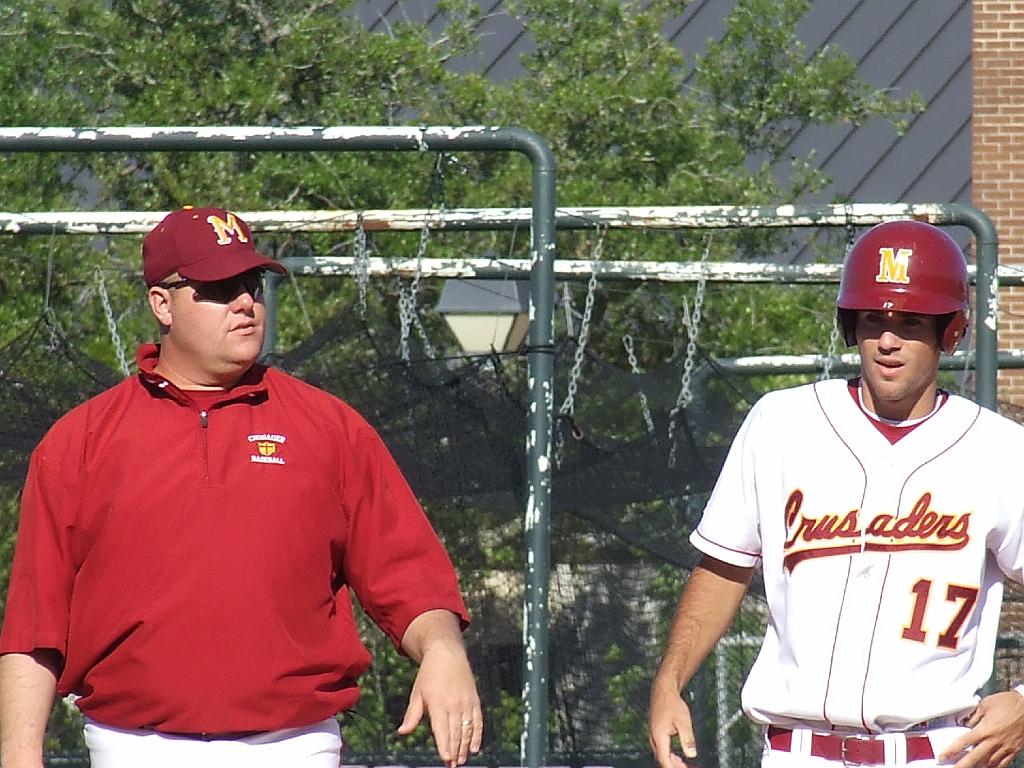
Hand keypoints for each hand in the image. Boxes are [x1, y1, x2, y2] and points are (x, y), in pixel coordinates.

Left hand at [397, 626, 481, 767]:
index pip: (442, 729)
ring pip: (467, 729)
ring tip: (462, 760)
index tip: (446, 758)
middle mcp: (454, 703)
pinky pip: (478, 721)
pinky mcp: (474, 700)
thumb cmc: (429, 674)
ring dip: (465, 747)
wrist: (447, 653)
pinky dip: (477, 735)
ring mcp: (466, 702)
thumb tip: (402, 732)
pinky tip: (475, 747)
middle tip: (453, 765)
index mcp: (438, 703)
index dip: (444, 745)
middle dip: (455, 751)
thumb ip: (412, 715)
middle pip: (456, 733)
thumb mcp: (417, 693)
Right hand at [649, 675, 698, 767]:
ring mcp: (653, 735)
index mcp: (659, 736)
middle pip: (662, 759)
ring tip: (685, 766)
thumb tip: (692, 754)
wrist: (663, 690)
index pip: (665, 760)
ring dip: (673, 762)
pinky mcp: (656, 733)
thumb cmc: (672, 703)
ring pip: (661, 755)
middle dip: (675, 766)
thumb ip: (687, 738)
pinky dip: (670, 756)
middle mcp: (654, 737)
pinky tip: (678, 756)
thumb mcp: (684, 721)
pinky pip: (661, 749)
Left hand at [939, 691, 1023, 767]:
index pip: (964, 742)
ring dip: (977, 767)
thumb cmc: (1008, 703)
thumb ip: (973, 715)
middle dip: (962, 765)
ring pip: (988, 763)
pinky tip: (987, 767)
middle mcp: (994, 741)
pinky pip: (1002, 763)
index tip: (943, 756)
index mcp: (985, 729)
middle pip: (975, 757)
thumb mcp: (985, 704)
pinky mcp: (1013, 750)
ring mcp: (1004, 747)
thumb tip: (964, 723)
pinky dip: (994, 767)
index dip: (952, 750)